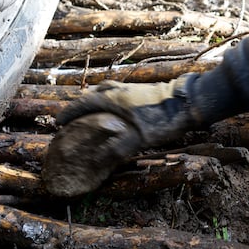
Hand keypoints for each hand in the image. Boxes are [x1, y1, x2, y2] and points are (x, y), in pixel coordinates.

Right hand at [42, 74, 201, 195]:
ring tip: (88, 113)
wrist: (189, 102)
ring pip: (104, 91)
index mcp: (113, 99)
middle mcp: (118, 90)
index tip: (59, 123)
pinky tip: (113, 110)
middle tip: (71, 119)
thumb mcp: (140, 138)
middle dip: (79, 106)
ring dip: (93, 101)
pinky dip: (106, 99)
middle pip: (91, 95)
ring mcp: (129, 88)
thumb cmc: (164, 119)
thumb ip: (118, 148)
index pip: (83, 104)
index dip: (69, 113)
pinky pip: (115, 92)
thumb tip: (98, 159)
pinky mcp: (139, 90)